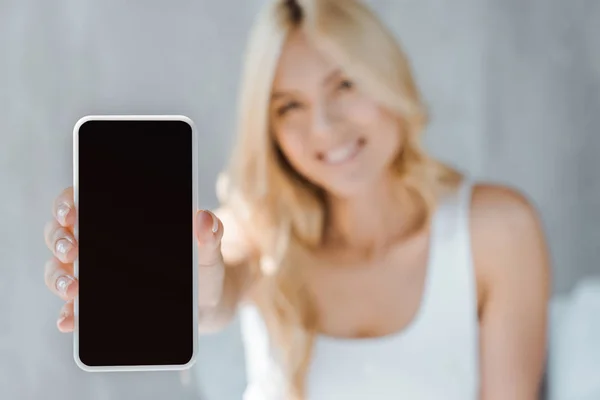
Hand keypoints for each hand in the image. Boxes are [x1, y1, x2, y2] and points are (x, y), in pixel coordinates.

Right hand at [43, 187, 226, 332]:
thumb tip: (205, 220)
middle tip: (71, 250)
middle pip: (61, 234)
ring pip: (59, 270)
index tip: (72, 212)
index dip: (68, 203)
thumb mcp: (209, 251)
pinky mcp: (98, 307)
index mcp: (121, 221)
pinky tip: (69, 320)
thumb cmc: (203, 267)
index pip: (81, 201)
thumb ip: (210, 235)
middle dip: (59, 240)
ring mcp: (95, 275)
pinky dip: (68, 314)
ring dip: (58, 278)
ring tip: (72, 288)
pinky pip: (73, 309)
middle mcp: (99, 245)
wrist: (208, 302)